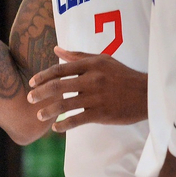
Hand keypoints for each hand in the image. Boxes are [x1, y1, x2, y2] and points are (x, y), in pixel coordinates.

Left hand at [28, 46, 147, 131]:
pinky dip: (63, 125)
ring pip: (65, 104)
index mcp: (91, 64)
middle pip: (58, 86)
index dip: (43, 76)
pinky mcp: (101, 113)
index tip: (32, 82)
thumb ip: (78, 55)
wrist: (146, 94)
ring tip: (39, 115)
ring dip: (48, 111)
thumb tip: (56, 49)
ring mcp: (96, 97)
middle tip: (29, 99)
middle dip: (40, 93)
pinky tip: (56, 128)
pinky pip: (76, 120)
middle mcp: (92, 79)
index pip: (60, 69)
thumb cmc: (122, 75)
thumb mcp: (103, 60)